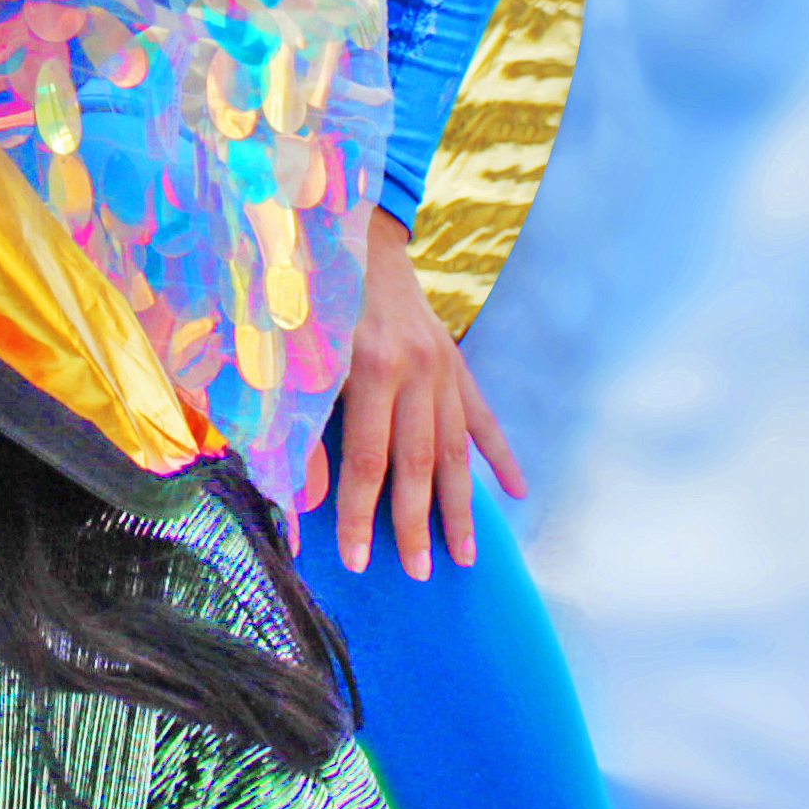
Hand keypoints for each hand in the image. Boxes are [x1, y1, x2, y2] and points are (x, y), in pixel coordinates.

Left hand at [303, 210, 525, 578]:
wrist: (354, 233)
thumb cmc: (310, 298)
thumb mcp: (292, 353)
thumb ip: (298, 419)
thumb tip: (301, 494)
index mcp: (370, 369)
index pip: (365, 461)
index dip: (358, 514)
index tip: (357, 560)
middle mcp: (417, 371)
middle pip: (418, 464)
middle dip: (417, 525)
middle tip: (418, 574)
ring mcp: (443, 368)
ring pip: (455, 450)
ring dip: (460, 507)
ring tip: (464, 557)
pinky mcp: (456, 363)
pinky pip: (482, 417)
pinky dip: (499, 456)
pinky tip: (516, 492)